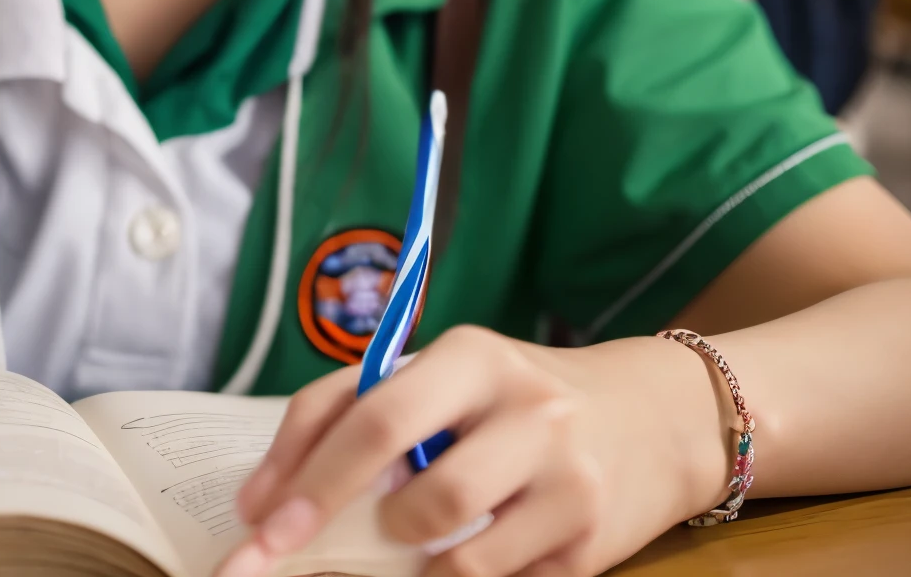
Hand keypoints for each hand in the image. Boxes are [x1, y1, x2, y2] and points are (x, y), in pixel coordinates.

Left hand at [222, 327, 729, 576]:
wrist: (652, 416)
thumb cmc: (513, 397)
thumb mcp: (447, 374)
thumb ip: (365, 409)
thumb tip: (275, 494)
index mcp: (473, 355)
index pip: (373, 414)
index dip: (307, 473)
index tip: (258, 520)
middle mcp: (526, 412)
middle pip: (419, 495)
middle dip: (341, 533)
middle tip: (293, 553)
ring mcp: (565, 484)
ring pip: (456, 560)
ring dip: (407, 567)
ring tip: (401, 546)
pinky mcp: (591, 549)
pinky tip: (452, 563)